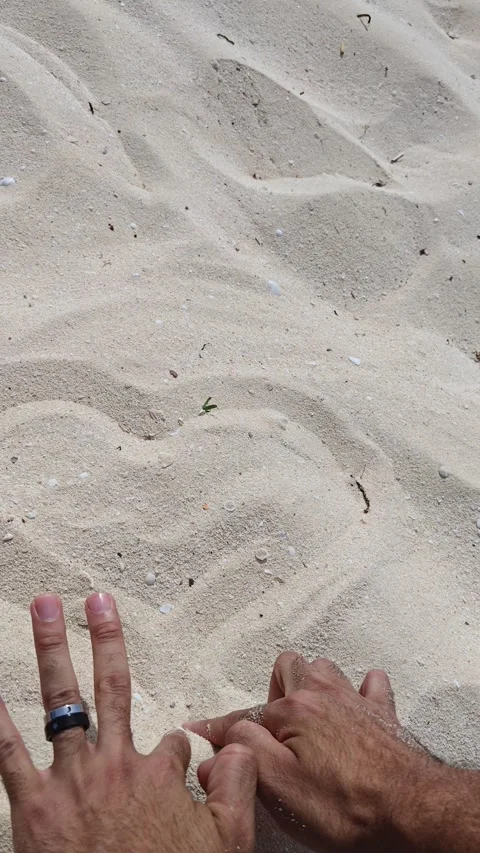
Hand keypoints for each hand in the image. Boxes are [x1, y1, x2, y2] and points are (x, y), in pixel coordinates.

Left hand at [0, 593, 255, 852]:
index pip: (170, 745)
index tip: (174, 766)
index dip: (175, 754)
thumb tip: (239, 750)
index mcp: (159, 774)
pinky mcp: (35, 804)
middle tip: (95, 599)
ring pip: (63, 699)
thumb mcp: (226, 841)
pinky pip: (10, 754)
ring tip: (45, 609)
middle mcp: (115, 763)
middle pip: (111, 685)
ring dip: (53, 651)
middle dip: (104, 637)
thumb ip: (237, 789)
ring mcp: (73, 779)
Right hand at [186, 652, 452, 851]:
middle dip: (273, 688)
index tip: (198, 731)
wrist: (410, 808)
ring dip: (313, 682)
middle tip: (270, 722)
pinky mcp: (383, 714)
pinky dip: (361, 689)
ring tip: (306, 708)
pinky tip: (358, 702)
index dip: (216, 727)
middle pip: (288, 667)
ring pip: (325, 669)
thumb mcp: (280, 786)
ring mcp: (355, 701)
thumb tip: (222, 733)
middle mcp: (322, 696)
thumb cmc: (346, 805)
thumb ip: (247, 751)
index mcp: (293, 712)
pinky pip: (371, 685)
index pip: (243, 715)